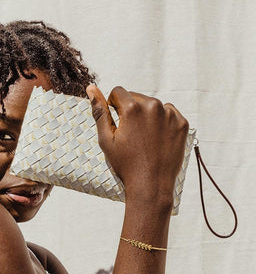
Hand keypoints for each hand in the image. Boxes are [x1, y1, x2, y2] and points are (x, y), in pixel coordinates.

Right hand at [86, 85, 188, 204]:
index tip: (117, 123)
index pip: (118, 92)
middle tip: (131, 135)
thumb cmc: (126, 165)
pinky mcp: (181, 124)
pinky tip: (157, 139)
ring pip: (153, 105)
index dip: (114, 106)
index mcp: (132, 108)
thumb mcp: (106, 140)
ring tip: (144, 139)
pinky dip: (163, 122)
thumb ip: (99, 112)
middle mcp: (153, 106)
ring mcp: (170, 114)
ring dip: (147, 116)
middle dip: (131, 110)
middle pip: (136, 97)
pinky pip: (169, 114)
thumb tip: (91, 88)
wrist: (151, 186)